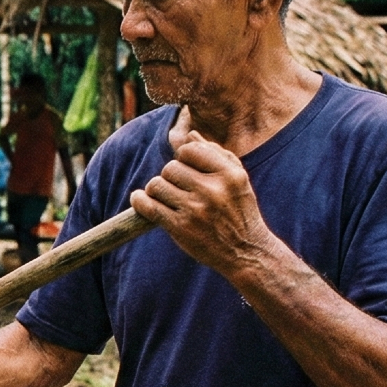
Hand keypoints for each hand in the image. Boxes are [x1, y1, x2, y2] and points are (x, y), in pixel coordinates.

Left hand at [128, 109, 277, 276]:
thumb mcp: (238, 179)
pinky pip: (148, 206)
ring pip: (157, 184)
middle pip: (170, 167)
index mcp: (229, 174)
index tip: (187, 168)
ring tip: (166, 197)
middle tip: (178, 188)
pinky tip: (141, 200)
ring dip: (157, 190)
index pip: (189, 149)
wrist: (246, 251)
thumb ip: (216, 154)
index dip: (183, 157)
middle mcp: (213, 190)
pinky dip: (140, 201)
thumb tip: (190, 135)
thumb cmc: (239, 211)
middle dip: (171, 176)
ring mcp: (195, 209)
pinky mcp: (180, 227)